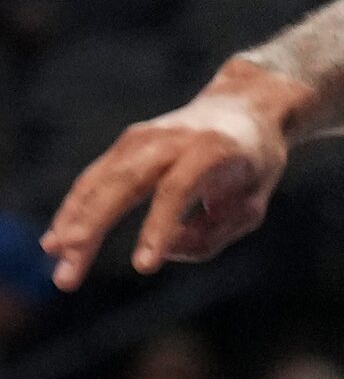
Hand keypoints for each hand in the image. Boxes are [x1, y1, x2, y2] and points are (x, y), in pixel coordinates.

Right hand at [40, 92, 290, 288]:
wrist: (243, 105)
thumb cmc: (253, 163)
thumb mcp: (254, 202)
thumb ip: (216, 232)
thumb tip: (167, 249)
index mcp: (212, 149)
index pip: (178, 190)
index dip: (159, 228)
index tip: (145, 267)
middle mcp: (172, 139)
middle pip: (124, 183)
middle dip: (92, 230)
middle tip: (70, 273)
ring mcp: (144, 137)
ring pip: (100, 180)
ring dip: (73, 222)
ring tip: (54, 259)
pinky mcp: (126, 143)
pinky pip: (94, 178)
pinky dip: (74, 208)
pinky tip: (55, 241)